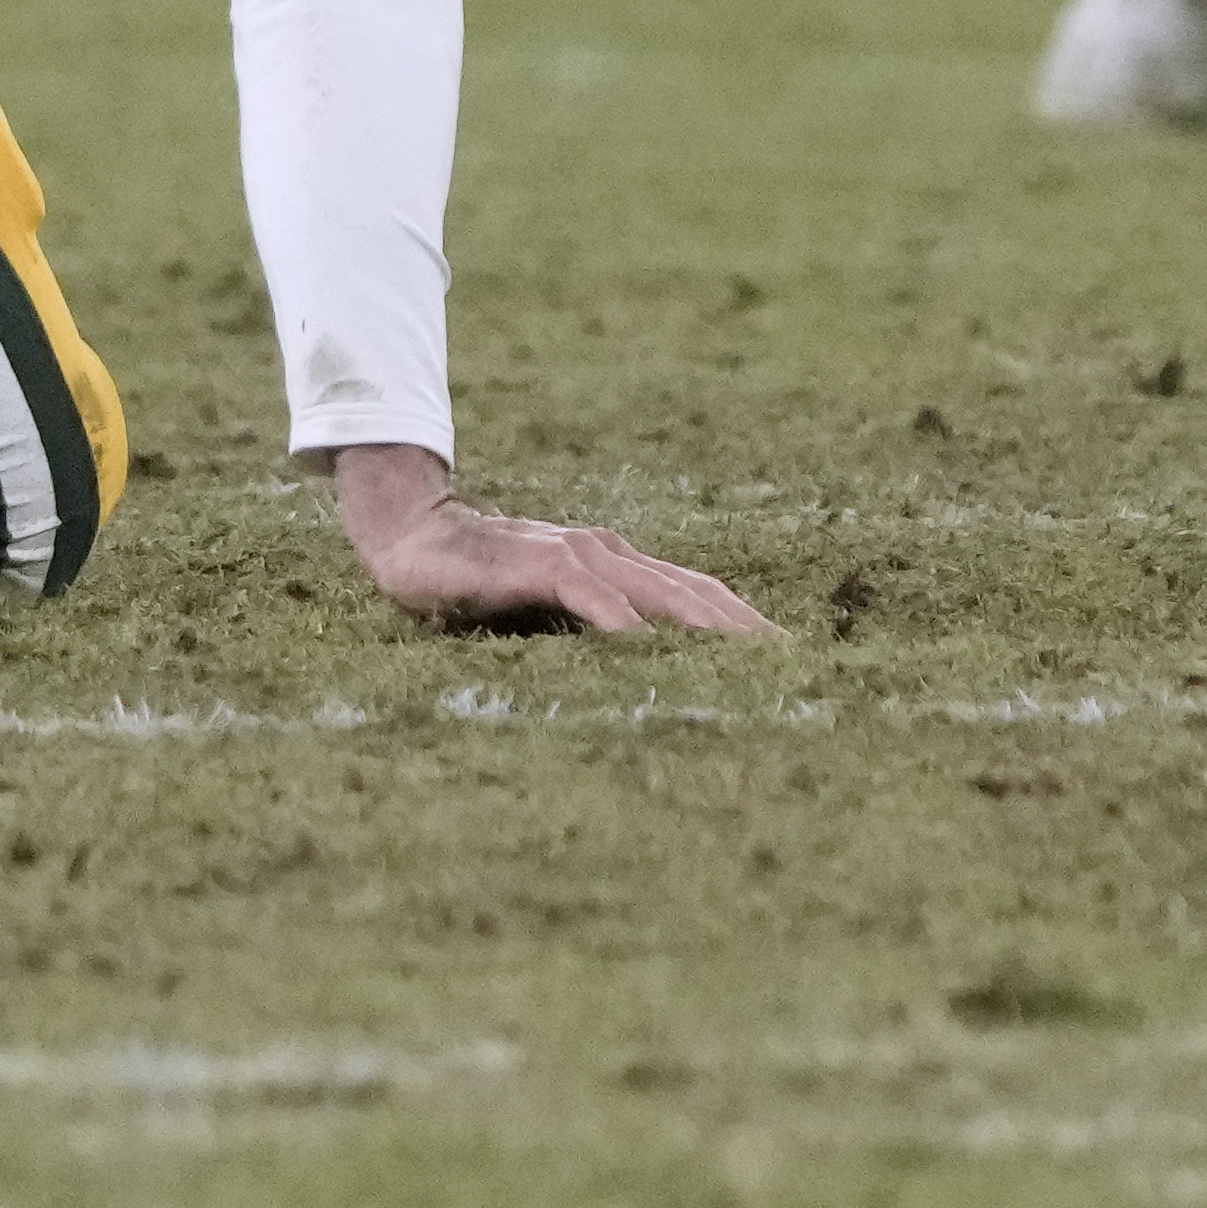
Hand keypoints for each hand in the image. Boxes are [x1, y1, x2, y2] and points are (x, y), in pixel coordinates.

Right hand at [330, 441, 774, 635]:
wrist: (415, 533)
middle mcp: (609, 553)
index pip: (697, 595)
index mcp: (618, 565)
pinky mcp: (539, 563)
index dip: (742, 623)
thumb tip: (642, 674)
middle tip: (791, 665)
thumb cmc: (482, 581)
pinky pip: (590, 594)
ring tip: (746, 657)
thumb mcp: (549, 611)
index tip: (786, 658)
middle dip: (744, 629)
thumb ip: (590, 630)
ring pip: (657, 592)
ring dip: (704, 626)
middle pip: (694, 593)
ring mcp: (577, 554)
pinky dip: (620, 621)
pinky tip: (644, 645)